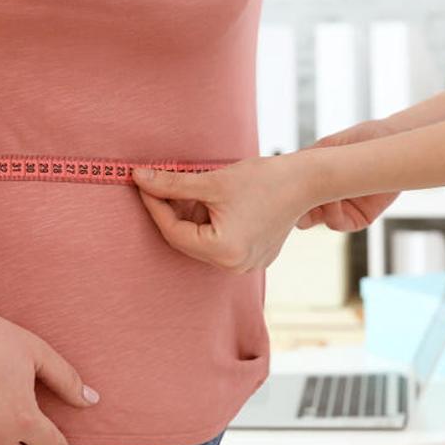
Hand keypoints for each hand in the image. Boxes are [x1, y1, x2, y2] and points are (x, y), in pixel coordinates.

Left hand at [132, 154, 313, 272]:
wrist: (307, 181)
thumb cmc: (263, 179)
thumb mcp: (212, 181)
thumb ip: (172, 184)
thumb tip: (138, 177)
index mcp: (223, 252)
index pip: (173, 232)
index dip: (154, 206)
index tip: (142, 183)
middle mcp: (234, 267)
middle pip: (187, 240)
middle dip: (172, 212)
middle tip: (160, 184)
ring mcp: (246, 265)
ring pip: (203, 241)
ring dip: (191, 217)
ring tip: (191, 188)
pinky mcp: (255, 256)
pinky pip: (221, 243)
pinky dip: (210, 223)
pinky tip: (211, 200)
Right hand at [296, 120, 401, 230]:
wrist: (395, 142)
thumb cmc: (363, 138)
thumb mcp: (329, 145)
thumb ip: (307, 157)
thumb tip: (286, 167)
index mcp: (316, 180)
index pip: (291, 195)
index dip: (285, 196)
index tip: (285, 188)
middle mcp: (326, 197)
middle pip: (301, 214)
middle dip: (296, 210)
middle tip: (296, 201)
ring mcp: (342, 209)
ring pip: (318, 221)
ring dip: (316, 210)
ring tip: (322, 195)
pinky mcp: (359, 218)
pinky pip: (338, 224)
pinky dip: (333, 215)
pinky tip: (336, 199)